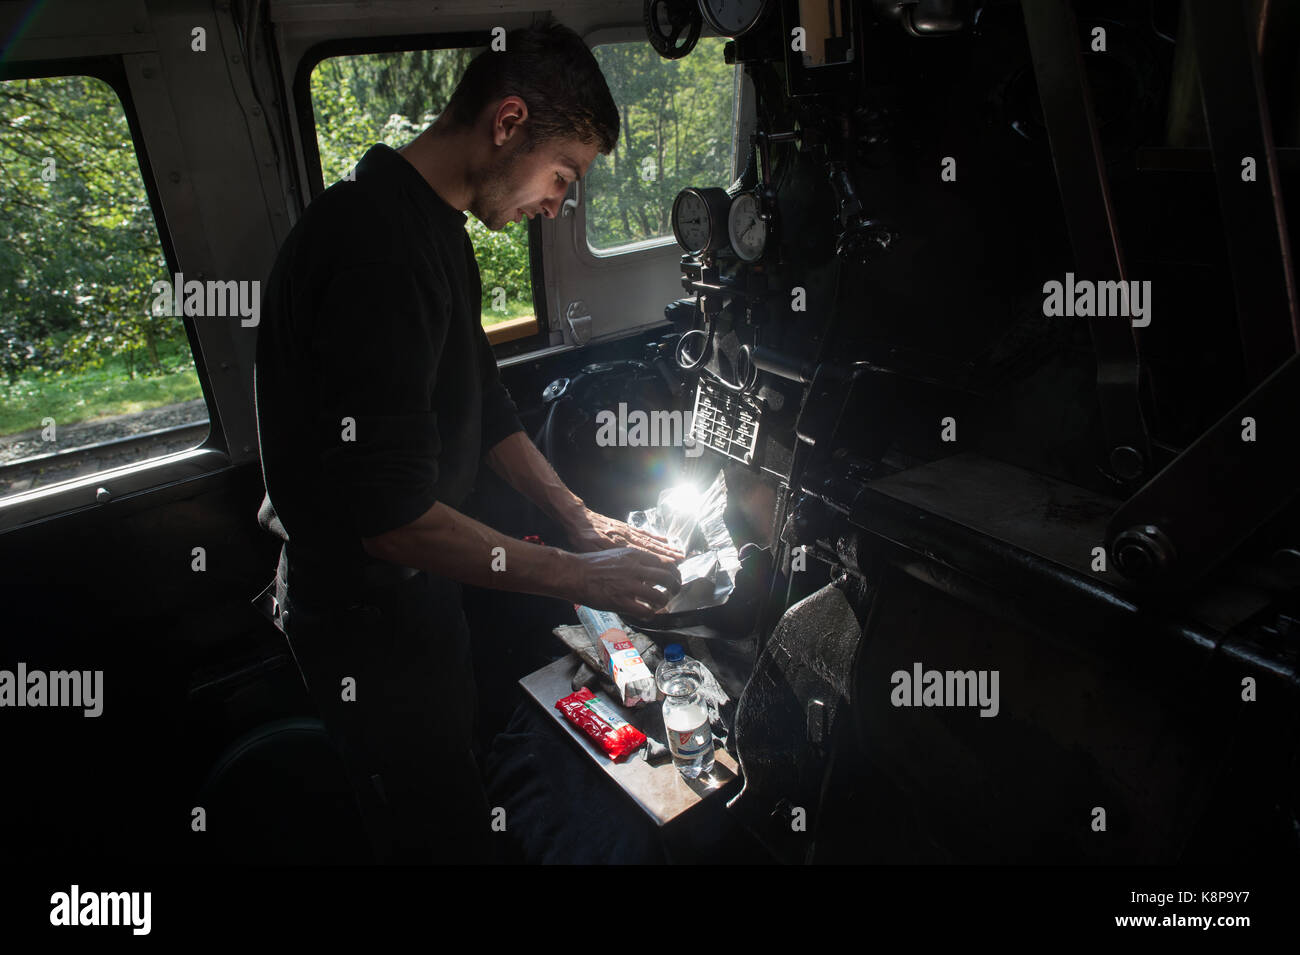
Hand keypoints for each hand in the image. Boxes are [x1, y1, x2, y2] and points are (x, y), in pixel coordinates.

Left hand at [563, 507, 685, 561]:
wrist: (578, 518)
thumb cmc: (583, 539)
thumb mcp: (594, 553)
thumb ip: (611, 561)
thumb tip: (626, 569)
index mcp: (621, 547)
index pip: (647, 555)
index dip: (663, 561)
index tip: (676, 565)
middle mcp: (628, 539)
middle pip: (653, 548)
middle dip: (669, 555)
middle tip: (683, 561)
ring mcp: (628, 532)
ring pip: (651, 541)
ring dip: (666, 548)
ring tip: (679, 553)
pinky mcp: (625, 527)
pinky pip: (644, 533)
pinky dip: (656, 537)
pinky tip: (665, 540)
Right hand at [569, 547, 682, 619]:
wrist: (573, 573)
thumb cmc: (591, 565)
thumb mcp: (616, 554)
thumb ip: (633, 561)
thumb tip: (647, 571)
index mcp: (634, 555)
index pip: (664, 562)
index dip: (673, 571)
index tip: (674, 577)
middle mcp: (634, 569)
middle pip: (668, 576)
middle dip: (676, 586)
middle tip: (675, 591)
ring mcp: (628, 586)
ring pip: (660, 595)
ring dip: (664, 602)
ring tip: (661, 604)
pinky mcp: (620, 601)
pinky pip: (645, 610)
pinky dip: (651, 614)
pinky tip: (648, 614)